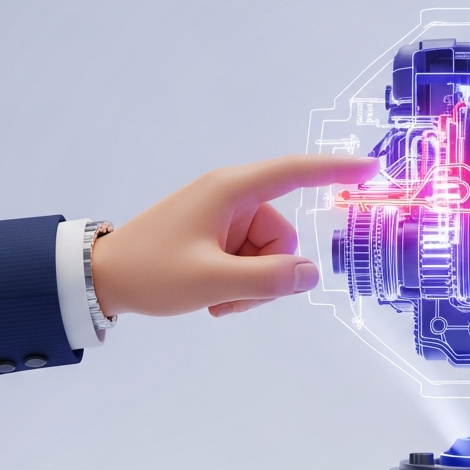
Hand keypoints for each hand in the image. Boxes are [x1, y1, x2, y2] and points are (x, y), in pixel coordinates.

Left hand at [90, 155, 377, 316]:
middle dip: (267, 272)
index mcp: (232, 191)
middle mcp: (231, 197)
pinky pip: (250, 260)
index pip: (295, 173)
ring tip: (216, 300)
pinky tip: (213, 298)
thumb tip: (309, 275)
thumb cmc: (152, 272)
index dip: (335, 170)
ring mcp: (223, 217)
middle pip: (282, 235)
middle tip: (231, 296)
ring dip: (251, 284)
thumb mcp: (212, 281)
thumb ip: (268, 280)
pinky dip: (239, 284)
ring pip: (268, 254)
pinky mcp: (215, 234)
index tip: (370, 169)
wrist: (99, 278)